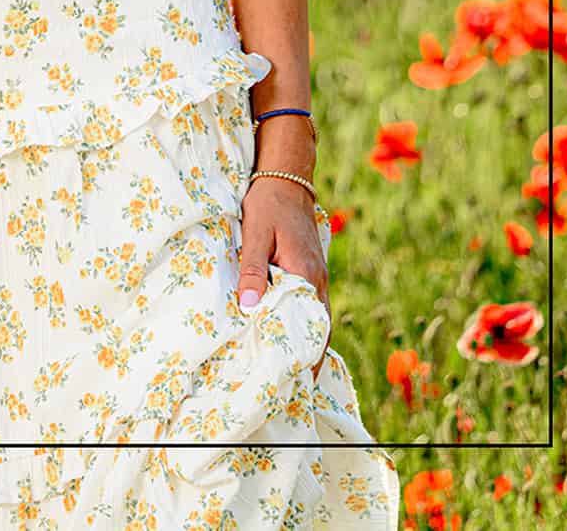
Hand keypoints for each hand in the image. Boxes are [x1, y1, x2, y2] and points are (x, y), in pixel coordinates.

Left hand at [236, 177, 330, 380]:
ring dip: (302, 343)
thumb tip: (249, 307)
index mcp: (307, 276)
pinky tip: (282, 336)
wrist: (285, 178)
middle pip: (315, 330)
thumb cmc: (268, 204)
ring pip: (313, 319)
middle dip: (305, 359)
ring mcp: (316, 277)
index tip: (293, 385)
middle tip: (287, 389)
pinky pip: (308, 306)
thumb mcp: (254, 234)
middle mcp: (317, 281)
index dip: (304, 358)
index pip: (311, 328)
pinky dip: (299, 324)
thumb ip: (252, 269)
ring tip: (284, 372)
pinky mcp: (308, 272)